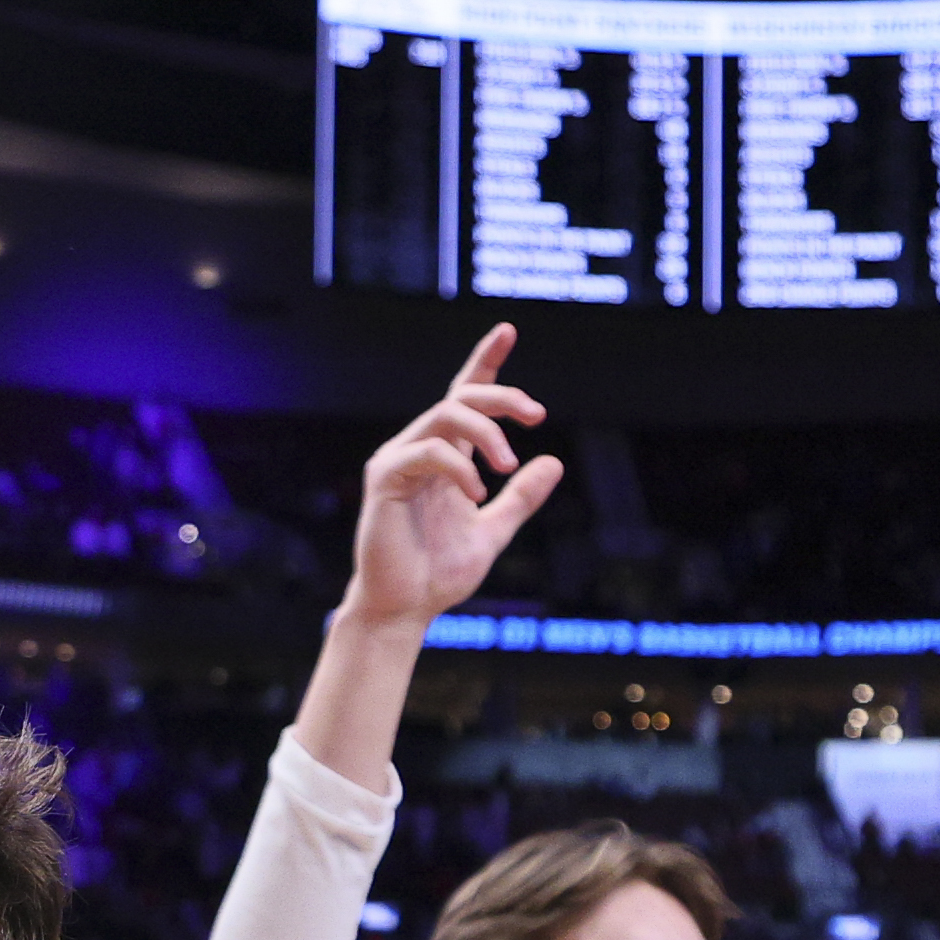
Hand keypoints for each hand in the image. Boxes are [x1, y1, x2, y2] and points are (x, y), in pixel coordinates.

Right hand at [340, 323, 558, 631]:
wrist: (404, 610)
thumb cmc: (438, 574)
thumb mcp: (494, 531)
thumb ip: (520, 498)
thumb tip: (554, 462)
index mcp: (445, 457)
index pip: (465, 397)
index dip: (486, 362)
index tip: (509, 330)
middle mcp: (419, 449)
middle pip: (462, 397)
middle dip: (502, 397)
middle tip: (536, 415)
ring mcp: (399, 460)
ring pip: (445, 415)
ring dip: (485, 432)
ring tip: (508, 466)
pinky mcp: (385, 479)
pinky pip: (427, 452)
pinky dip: (459, 467)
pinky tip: (477, 494)